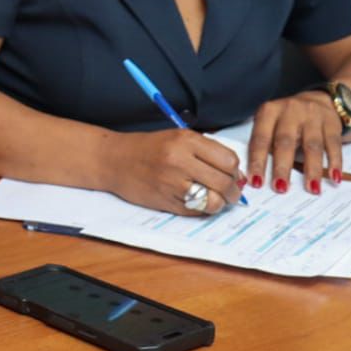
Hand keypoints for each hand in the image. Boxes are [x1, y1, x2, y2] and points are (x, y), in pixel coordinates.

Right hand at [100, 129, 245, 214]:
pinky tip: (196, 201)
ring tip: (214, 199)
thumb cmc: (147, 148)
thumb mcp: (178, 138)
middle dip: (232, 191)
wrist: (113, 159)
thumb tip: (237, 176)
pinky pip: (196, 211)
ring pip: (213, 201)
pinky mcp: (165, 201)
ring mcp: (171, 183)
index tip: (232, 175)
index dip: (235, 171)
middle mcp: (179, 160)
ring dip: (219, 203)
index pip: (228, 160)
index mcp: (186, 140)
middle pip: (224, 182)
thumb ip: (207, 152)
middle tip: (229, 192)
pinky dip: (202, 209)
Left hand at [246, 91, 342, 195]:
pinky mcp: (332, 122)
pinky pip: (334, 144)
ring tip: (312, 189)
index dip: (257, 161)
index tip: (257, 182)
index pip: (260, 140)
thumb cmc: (286, 120)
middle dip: (282, 167)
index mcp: (268, 112)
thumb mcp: (270, 124)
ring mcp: (312, 115)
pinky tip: (334, 177)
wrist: (317, 99)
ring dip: (312, 169)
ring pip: (312, 145)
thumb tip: (258, 178)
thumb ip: (265, 146)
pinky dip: (335, 162)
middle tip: (281, 188)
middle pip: (285, 142)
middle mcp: (289, 111)